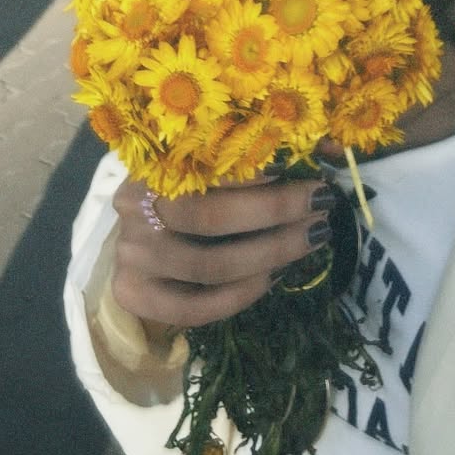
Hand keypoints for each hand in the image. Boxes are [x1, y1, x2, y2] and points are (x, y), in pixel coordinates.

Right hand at [111, 173, 334, 329]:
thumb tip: (323, 146)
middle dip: (275, 212)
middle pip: (210, 217)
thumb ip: (246, 155)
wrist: (134, 237)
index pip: (203, 165)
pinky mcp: (135, 295)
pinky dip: (242, 295)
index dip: (255, 169)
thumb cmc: (180, 189)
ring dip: (270, 254)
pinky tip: (275, 276)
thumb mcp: (200, 162)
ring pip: (210, 266)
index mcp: (149, 164)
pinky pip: (197, 308)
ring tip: (310, 239)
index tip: (298, 167)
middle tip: (321, 206)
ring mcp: (131, 256)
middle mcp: (134, 209)